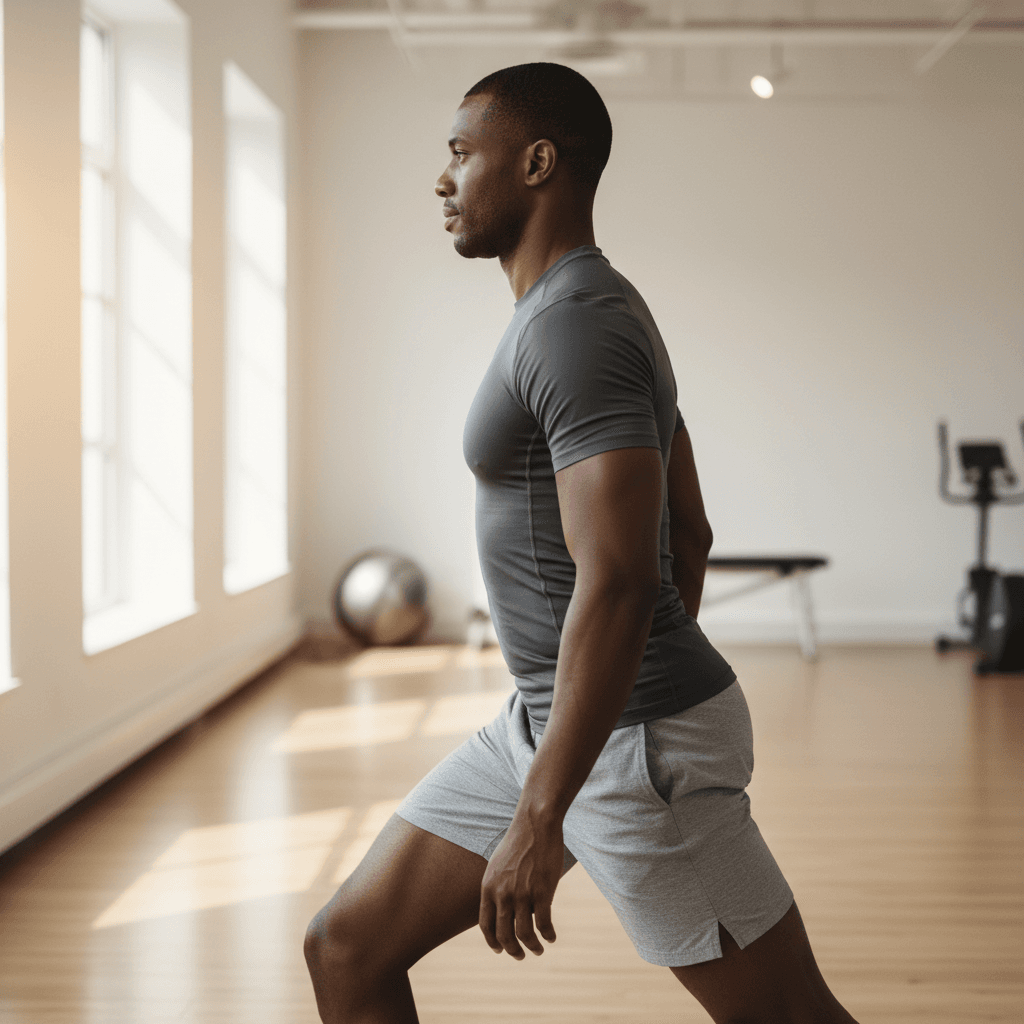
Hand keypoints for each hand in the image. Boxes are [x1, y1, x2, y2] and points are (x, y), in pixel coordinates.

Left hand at [478, 812, 562, 959]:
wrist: (535, 824)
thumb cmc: (519, 841)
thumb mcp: (498, 864)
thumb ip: (497, 886)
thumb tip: (502, 906)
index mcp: (488, 887)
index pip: (486, 925)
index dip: (492, 941)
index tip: (500, 949)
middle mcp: (502, 894)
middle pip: (504, 934)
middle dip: (512, 950)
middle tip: (520, 956)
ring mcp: (522, 894)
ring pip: (524, 934)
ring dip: (532, 947)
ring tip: (538, 950)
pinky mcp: (542, 892)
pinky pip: (544, 924)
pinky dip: (548, 935)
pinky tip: (551, 937)